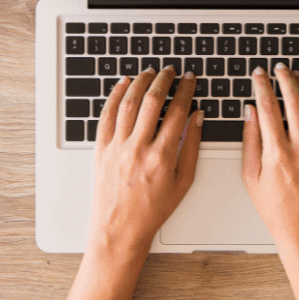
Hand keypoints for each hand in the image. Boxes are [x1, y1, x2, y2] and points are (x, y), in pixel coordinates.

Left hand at [88, 67, 203, 253]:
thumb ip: (191, 147)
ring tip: (150, 72)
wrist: (119, 229)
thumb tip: (197, 117)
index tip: (189, 79)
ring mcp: (117, 147)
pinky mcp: (101, 149)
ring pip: (128, 103)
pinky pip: (107, 115)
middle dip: (164, 80)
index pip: (177, 111)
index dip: (185, 90)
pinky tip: (124, 85)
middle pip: (152, 101)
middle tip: (170, 70)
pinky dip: (115, 96)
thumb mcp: (183, 182)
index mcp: (162, 157)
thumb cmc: (152, 211)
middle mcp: (138, 148)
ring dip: (140, 82)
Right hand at [242, 63, 298, 252]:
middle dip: (286, 79)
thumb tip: (251, 112)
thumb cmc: (278, 211)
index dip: (262, 86)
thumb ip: (250, 141)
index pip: (268, 108)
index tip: (259, 75)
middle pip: (295, 101)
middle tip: (279, 69)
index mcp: (277, 155)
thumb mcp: (251, 178)